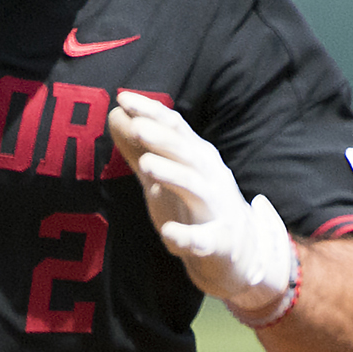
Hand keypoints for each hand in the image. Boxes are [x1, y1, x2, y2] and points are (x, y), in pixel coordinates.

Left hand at [106, 91, 297, 320]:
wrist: (238, 253)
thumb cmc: (195, 208)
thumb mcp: (164, 176)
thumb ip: (139, 149)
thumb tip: (114, 115)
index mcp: (197, 157)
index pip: (175, 127)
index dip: (151, 112)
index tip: (123, 98)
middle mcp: (210, 177)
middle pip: (186, 153)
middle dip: (162, 139)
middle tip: (136, 126)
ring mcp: (216, 209)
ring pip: (196, 188)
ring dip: (173, 175)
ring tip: (147, 165)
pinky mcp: (219, 242)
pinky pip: (204, 239)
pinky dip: (188, 236)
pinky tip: (169, 233)